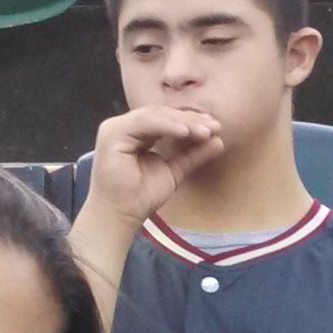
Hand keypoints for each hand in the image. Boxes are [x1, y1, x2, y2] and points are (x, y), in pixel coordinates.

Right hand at [87, 104, 223, 228]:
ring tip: (205, 131)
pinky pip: (144, 123)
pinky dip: (166, 126)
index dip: (191, 122)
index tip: (215, 128)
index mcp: (136, 133)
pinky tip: (186, 132)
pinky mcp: (112, 134)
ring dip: (182, 122)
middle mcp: (124, 127)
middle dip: (190, 120)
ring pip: (154, 116)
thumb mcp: (174, 172)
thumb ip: (193, 155)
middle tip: (215, 127)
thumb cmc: (141, 197)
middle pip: (161, 115)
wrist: (120, 216)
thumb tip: (219, 141)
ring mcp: (115, 128)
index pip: (166, 120)